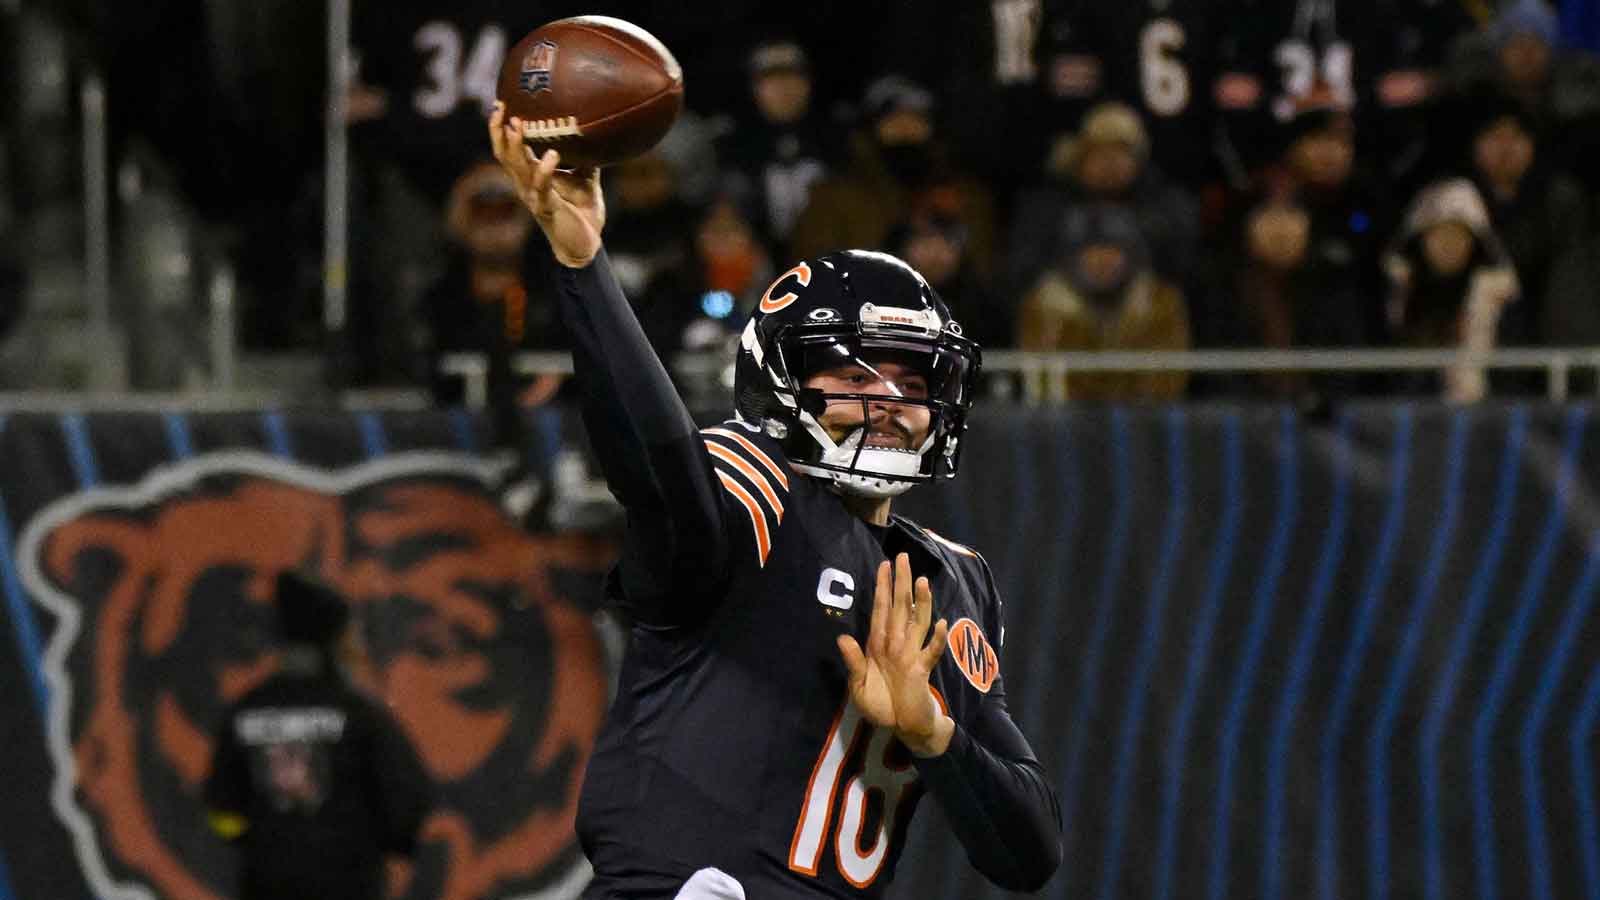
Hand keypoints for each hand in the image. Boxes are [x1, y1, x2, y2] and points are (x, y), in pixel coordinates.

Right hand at [488, 101, 603, 267]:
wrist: (587, 245)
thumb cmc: (582, 212)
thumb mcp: (584, 178)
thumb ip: (583, 157)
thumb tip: (593, 131)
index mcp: (531, 177)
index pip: (508, 149)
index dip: (500, 128)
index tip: (500, 104)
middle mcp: (526, 185)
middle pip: (503, 156)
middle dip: (499, 131)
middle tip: (501, 108)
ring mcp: (533, 197)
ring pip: (517, 168)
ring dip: (516, 146)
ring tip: (518, 124)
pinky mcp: (546, 209)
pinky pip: (542, 186)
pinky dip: (546, 169)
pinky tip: (552, 154)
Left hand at [836, 553, 954, 756]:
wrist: (902, 727)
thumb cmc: (882, 705)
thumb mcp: (859, 687)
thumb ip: (853, 662)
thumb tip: (842, 638)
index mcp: (879, 644)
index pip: (881, 609)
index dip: (882, 588)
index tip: (884, 565)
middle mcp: (896, 644)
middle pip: (899, 608)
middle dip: (900, 583)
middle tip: (904, 557)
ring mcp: (911, 654)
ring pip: (917, 622)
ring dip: (920, 602)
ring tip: (922, 581)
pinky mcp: (922, 669)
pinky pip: (931, 651)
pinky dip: (937, 639)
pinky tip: (942, 623)